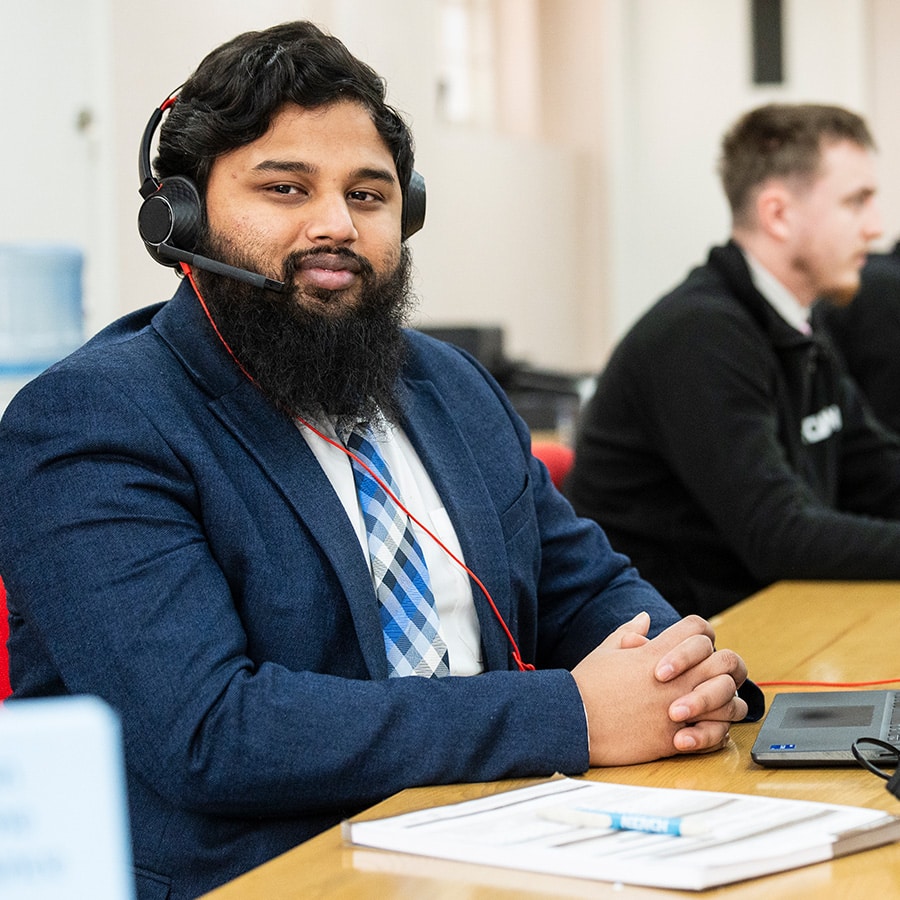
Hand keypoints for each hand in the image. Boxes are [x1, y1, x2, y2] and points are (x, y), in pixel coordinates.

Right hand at [571, 614, 748, 765]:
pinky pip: (716, 734)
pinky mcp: (676, 739)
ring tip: (711, 704)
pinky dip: (716, 731)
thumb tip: (645, 618)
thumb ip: (629, 632)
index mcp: (657, 653)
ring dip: (725, 700)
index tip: (690, 645)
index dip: (699, 633)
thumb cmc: (586, 686)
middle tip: (709, 673)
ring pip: (730, 699)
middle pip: (726, 660)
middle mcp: (675, 680)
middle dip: (722, 664)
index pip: (698, 628)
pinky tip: (701, 728)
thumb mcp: (606, 651)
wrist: (575, 723)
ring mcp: (679, 709)